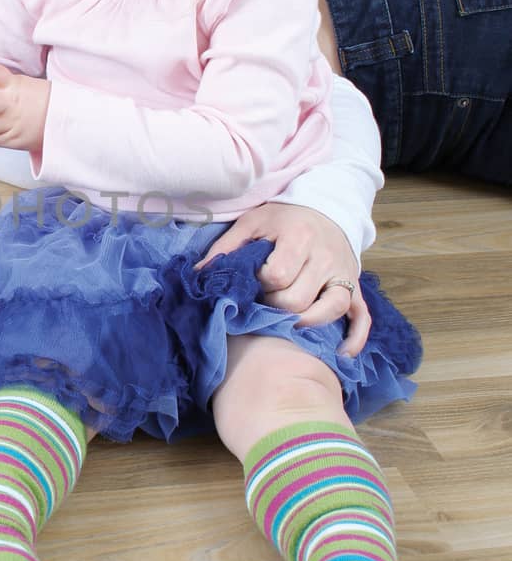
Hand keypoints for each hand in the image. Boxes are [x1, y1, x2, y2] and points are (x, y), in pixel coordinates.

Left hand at [194, 201, 370, 356]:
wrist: (326, 207)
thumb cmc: (283, 218)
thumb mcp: (252, 223)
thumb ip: (226, 249)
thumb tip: (198, 276)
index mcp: (299, 238)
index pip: (278, 276)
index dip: (261, 285)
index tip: (255, 282)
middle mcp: (325, 257)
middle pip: (299, 299)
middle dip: (276, 307)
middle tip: (266, 302)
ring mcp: (344, 273)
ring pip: (332, 308)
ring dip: (308, 322)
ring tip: (290, 324)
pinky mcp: (356, 286)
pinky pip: (362, 316)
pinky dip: (354, 337)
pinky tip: (341, 353)